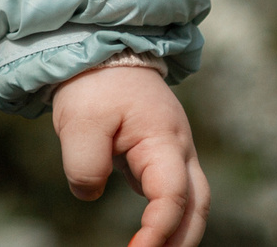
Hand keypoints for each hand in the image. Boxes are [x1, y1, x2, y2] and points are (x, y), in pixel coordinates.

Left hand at [52, 64, 207, 246]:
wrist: (99, 50)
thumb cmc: (94, 84)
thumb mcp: (79, 121)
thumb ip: (84, 163)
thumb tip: (89, 194)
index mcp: (165, 140)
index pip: (173, 197)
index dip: (158, 230)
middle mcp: (178, 150)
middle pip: (197, 207)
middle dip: (182, 241)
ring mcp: (172, 154)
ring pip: (189, 202)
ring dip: (177, 233)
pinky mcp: (158, 157)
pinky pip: (169, 194)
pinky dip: (164, 218)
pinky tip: (146, 238)